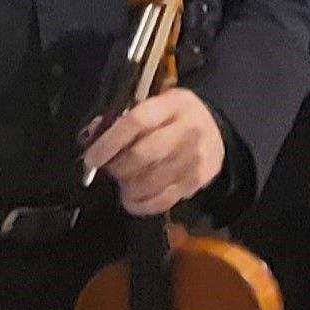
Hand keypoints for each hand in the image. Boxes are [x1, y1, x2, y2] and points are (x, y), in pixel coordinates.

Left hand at [82, 89, 227, 215]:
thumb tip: (91, 137)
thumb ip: (122, 119)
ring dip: (128, 188)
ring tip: (123, 184)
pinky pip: (163, 200)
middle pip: (142, 155)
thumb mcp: (155, 105)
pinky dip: (141, 205)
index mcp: (174, 104)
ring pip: (150, 182)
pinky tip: (133, 199)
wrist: (218, 130)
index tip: (90, 159)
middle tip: (110, 171)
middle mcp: (189, 129)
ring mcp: (196, 157)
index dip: (109, 143)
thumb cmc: (174, 118)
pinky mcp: (198, 180)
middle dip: (118, 168)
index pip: (136, 121)